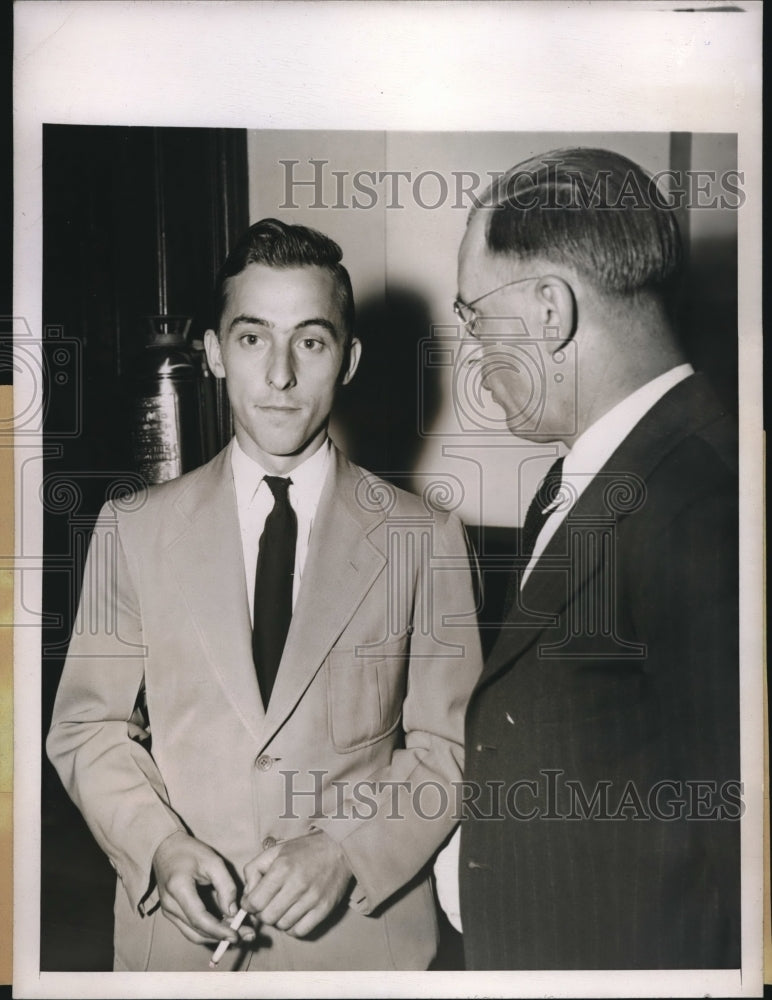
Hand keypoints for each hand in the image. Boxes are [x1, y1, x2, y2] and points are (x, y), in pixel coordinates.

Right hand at [152, 830, 255, 945]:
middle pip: (197, 931)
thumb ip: (225, 885)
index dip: (219, 930)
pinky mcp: (171, 914)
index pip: (199, 918)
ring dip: (215, 937)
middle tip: (245, 935)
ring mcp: (168, 912)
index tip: (237, 935)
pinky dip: (207, 931)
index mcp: (178, 888)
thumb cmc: (190, 851)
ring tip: (238, 933)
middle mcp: (170, 905)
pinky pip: (190, 929)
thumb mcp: (213, 861)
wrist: (166, 848)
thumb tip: (233, 911)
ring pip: (193, 934)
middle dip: (221, 937)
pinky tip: (224, 927)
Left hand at [241, 831, 352, 936]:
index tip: (252, 902)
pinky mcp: (324, 909)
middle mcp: (297, 884)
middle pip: (267, 917)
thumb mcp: (275, 851)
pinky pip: (300, 931)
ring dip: (279, 919)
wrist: (339, 848)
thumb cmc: (304, 850)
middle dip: (263, 913)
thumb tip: (247, 896)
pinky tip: (294, 914)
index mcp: (282, 868)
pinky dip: (293, 927)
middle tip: (268, 904)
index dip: (249, 905)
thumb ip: (254, 870)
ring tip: (284, 906)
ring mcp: (312, 898)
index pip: (255, 902)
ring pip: (282, 926)